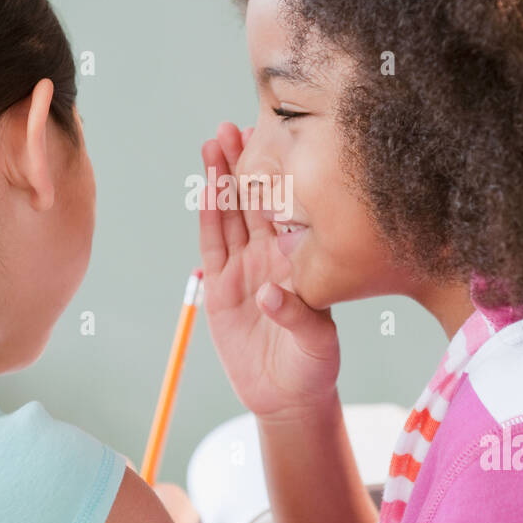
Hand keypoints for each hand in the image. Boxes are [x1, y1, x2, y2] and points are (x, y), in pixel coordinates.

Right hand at [198, 122, 340, 423]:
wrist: (287, 397)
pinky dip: (207, 215)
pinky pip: (212, 245)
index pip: (287, 208)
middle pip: (254, 201)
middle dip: (244, 162)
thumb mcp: (318, 343)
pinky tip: (204, 186)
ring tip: (214, 142)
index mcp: (300, 261)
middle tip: (234, 125)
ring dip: (221, 180)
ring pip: (230, 215)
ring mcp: (244, 269)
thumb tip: (270, 292)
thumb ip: (297, 315)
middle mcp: (272, 257)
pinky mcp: (219, 287)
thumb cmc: (313, 366)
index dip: (278, 174)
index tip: (274, 138)